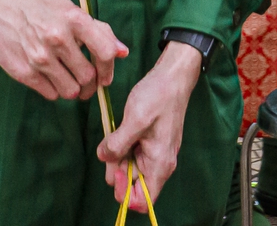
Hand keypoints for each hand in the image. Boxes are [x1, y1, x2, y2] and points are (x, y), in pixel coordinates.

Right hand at [0, 0, 125, 100]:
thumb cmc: (38, 6)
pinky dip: (54, 90)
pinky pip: (51, 94)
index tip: (105, 76)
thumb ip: (97, 30)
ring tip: (68, 79)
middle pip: (88, 77)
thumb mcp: (69, 9)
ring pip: (71, 91)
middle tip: (86, 82)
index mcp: (74, 19)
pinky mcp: (23, 72)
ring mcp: (39, 57)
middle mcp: (58, 38)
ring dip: (73, 90)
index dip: (109, 69)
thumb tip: (123, 52)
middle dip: (91, 85)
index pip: (105, 52)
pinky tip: (50, 77)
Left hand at [97, 42, 199, 207]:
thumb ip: (117, 144)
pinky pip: (133, 155)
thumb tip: (104, 158)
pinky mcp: (150, 144)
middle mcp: (160, 165)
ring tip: (113, 135)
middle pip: (133, 185)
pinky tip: (119, 132)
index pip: (143, 201)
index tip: (115, 169)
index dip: (124, 192)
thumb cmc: (158, 96)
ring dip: (118, 157)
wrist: (172, 76)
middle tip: (108, 146)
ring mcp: (155, 154)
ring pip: (131, 169)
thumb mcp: (135, 119)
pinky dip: (123, 148)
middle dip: (117, 171)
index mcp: (160, 165)